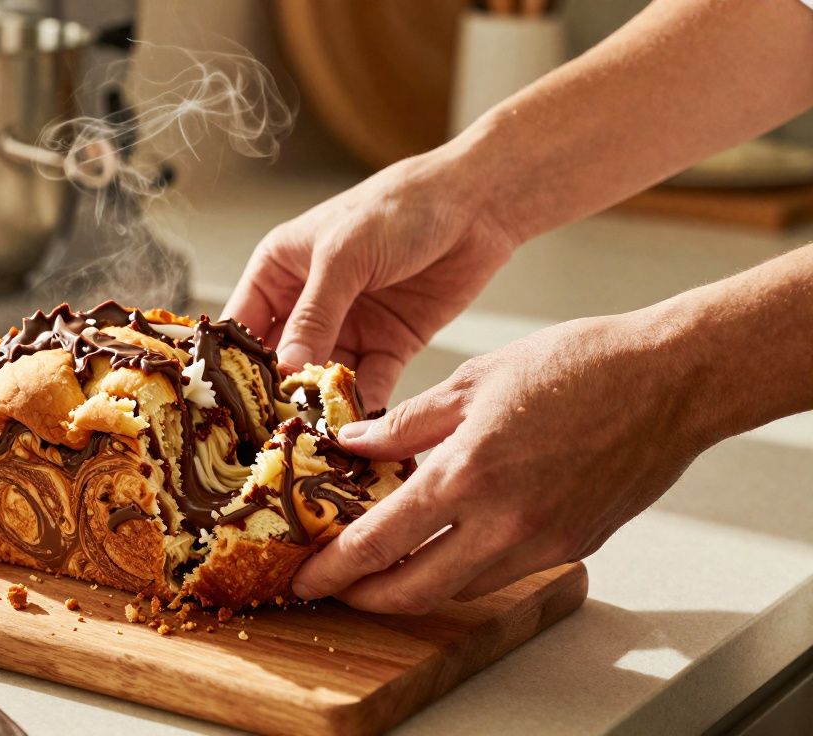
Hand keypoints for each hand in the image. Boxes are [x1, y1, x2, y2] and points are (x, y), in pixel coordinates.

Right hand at [222, 153, 516, 406]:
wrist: (475, 205)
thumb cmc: (397, 208)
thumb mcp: (344, 256)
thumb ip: (314, 314)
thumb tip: (287, 367)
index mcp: (279, 271)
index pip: (243, 324)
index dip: (235, 363)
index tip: (231, 405)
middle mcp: (308, 303)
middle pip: (282, 360)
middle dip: (279, 394)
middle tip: (272, 434)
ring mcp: (348, 327)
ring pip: (324, 378)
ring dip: (322, 405)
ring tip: (316, 439)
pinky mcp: (388, 345)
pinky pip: (369, 384)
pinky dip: (364, 406)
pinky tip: (359, 429)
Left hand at [291, 309, 714, 612]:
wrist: (668, 382)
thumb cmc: (577, 366)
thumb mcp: (474, 381)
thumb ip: (407, 423)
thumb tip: (354, 444)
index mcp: (466, 474)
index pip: (379, 543)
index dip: (335, 569)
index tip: (307, 576)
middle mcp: (502, 523)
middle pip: (415, 592)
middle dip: (367, 598)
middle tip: (339, 588)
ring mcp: (542, 542)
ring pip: (461, 589)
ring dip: (417, 587)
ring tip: (388, 565)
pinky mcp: (573, 546)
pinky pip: (505, 571)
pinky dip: (467, 567)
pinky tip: (452, 541)